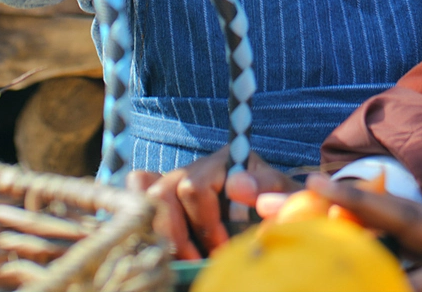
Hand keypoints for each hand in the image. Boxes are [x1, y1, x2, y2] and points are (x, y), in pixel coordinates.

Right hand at [127, 148, 297, 258]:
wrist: (271, 211)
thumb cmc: (276, 203)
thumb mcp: (283, 193)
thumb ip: (270, 186)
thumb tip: (236, 187)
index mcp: (224, 161)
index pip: (195, 187)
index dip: (205, 224)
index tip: (221, 249)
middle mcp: (195, 168)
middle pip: (163, 193)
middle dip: (179, 234)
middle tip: (199, 260)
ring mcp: (175, 180)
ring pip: (147, 195)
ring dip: (162, 232)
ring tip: (183, 257)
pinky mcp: (164, 196)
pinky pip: (137, 186)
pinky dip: (144, 213)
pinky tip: (161, 242)